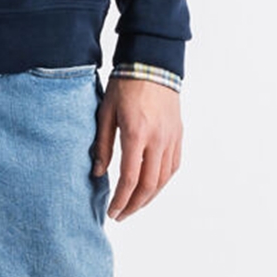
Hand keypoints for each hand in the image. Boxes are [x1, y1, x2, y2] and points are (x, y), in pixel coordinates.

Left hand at [92, 77, 182, 221]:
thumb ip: (102, 145)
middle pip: (149, 184)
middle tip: (121, 216)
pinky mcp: (178, 134)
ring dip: (148, 197)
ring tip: (134, 206)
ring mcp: (171, 137)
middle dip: (134, 205)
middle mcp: (158, 139)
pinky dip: (161, 182)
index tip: (112, 212)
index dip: (121, 200)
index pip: (130, 179)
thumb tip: (98, 174)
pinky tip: (150, 188)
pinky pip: (173, 166)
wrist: (153, 61)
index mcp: (137, 134)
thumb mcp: (105, 113)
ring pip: (163, 178)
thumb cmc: (125, 85)